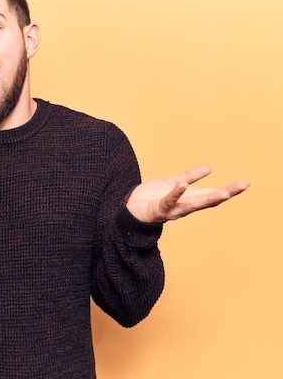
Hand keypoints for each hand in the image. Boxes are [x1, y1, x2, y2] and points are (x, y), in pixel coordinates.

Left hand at [126, 166, 249, 223]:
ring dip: (208, 199)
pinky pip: (169, 200)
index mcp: (190, 199)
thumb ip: (190, 177)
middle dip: (227, 193)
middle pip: (209, 200)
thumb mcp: (174, 184)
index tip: (245, 183)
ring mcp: (174, 208)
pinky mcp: (159, 208)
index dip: (229, 190)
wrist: (132, 209)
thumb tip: (209, 169)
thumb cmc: (154, 197)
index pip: (213, 194)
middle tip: (243, 185)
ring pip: (194, 204)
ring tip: (223, 192)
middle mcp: (185, 206)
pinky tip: (183, 185)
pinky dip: (176, 193)